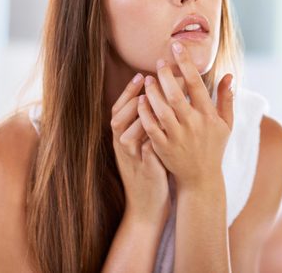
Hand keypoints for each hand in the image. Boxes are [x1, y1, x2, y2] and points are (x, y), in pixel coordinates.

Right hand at [110, 73, 169, 224]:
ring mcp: (131, 160)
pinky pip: (144, 153)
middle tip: (148, 82)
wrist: (147, 207)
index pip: (119, 110)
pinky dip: (150, 139)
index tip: (141, 74)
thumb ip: (149, 124)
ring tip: (152, 101)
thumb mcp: (146, 145)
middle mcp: (122, 148)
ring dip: (138, 117)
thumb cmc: (151, 171)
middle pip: (118, 119)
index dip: (128, 92)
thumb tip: (161, 97)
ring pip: (126, 135)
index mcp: (122, 139)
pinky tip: (163, 127)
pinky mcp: (143, 172)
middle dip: (132, 99)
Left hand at [139, 41, 233, 192]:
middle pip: (176, 95)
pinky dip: (145, 113)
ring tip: (147, 80)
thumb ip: (226, 98)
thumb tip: (228, 75)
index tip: (176, 47)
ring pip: (162, 110)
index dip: (186, 63)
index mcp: (209, 116)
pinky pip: (151, 127)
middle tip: (159, 62)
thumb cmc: (214, 147)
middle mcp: (194, 125)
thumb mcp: (226, 124)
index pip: (196, 84)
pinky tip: (140, 101)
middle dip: (166, 75)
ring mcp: (178, 137)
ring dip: (153, 92)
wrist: (201, 178)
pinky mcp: (164, 148)